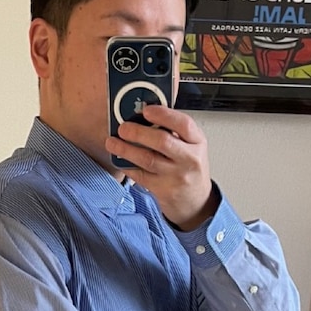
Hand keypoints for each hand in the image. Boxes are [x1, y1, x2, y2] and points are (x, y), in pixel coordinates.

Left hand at [106, 104, 219, 230]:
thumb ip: (174, 129)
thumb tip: (146, 112)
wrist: (195, 200)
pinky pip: (140, 176)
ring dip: (126, 149)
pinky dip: (127, 165)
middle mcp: (189, 159)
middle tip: (123, 128)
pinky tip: (119, 158)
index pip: (184, 124)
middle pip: (162, 141)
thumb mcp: (191, 145)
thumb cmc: (190, 167)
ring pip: (147, 160)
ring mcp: (176, 176)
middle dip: (138, 132)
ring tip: (112, 142)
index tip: (146, 110)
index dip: (163, 115)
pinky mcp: (163, 190)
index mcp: (197, 142)